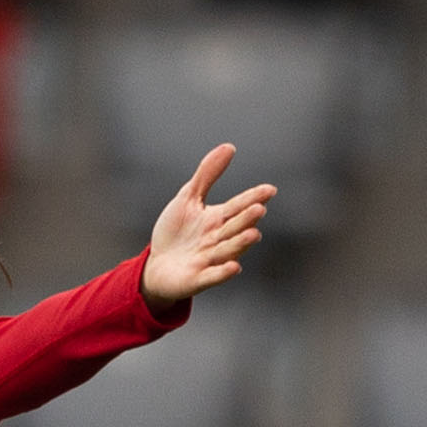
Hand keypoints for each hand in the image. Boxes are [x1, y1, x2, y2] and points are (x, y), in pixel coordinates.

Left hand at [140, 143, 273, 309]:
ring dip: (240, 243)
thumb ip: (207, 175)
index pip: (238, 206)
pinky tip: (234, 266)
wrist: (156, 265)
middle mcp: (219, 239)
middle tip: (258, 209)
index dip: (253, 198)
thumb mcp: (188, 199)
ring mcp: (210, 260)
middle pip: (235, 227)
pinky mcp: (198, 279)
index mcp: (218, 219)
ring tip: (253, 233)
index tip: (269, 190)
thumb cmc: (176, 232)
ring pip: (228, 250)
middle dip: (246, 219)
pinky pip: (213, 276)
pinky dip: (223, 272)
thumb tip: (229, 147)